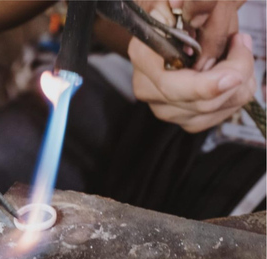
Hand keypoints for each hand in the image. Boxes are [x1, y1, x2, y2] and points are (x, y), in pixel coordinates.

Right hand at [128, 1, 254, 132]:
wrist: (166, 29)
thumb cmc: (175, 15)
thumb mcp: (176, 3)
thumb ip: (185, 5)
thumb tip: (183, 7)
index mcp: (144, 57)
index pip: (173, 85)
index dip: (207, 85)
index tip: (235, 75)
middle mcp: (146, 86)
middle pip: (199, 102)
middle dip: (234, 77)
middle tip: (242, 46)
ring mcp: (160, 106)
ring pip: (210, 111)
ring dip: (236, 88)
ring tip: (237, 58)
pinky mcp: (176, 116)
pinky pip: (212, 118)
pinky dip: (231, 99)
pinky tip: (231, 79)